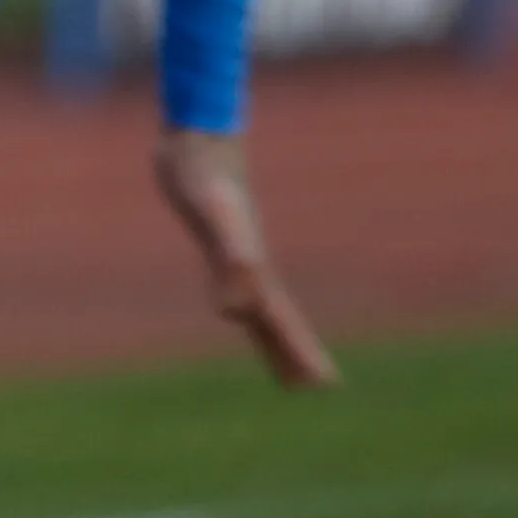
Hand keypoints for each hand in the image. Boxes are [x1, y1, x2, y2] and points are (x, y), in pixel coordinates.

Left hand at [153, 129, 336, 389]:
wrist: (196, 132)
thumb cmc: (200, 170)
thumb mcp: (212, 214)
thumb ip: (229, 256)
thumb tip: (233, 310)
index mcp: (252, 264)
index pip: (278, 319)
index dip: (296, 350)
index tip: (321, 384)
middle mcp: (249, 259)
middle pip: (276, 315)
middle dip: (293, 350)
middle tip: (317, 386)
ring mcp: (235, 247)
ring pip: (257, 300)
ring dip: (270, 331)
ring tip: (283, 357)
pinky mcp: (216, 234)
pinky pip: (233, 276)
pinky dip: (241, 299)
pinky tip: (238, 305)